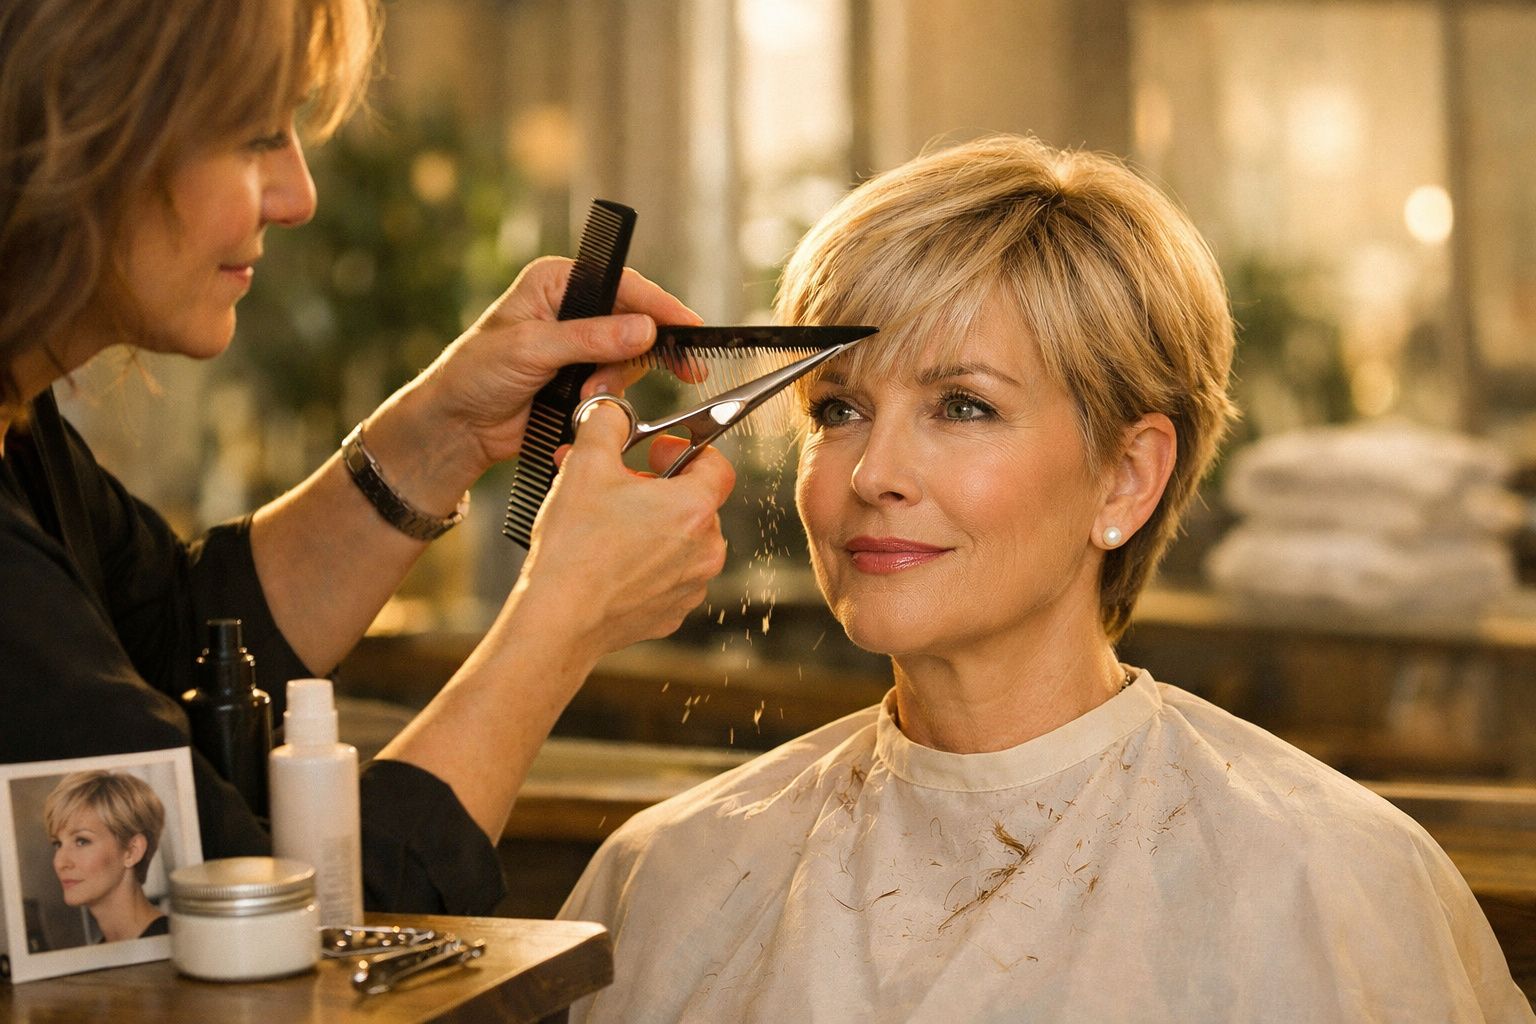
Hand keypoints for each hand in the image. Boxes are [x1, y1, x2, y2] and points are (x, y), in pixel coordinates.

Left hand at [411, 256, 702, 476]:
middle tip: (686, 370)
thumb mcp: (531, 348)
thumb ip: (590, 338)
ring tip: (587, 395)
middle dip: (647, 350)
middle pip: (636, 319)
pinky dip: (610, 397)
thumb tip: (644, 330)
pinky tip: (586, 404)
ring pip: (631, 356)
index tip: (688, 325)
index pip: (621, 284)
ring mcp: (582, 344)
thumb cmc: (476, 374)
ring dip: (618, 380)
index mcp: (556, 282)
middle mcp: (573, 307)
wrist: (459, 425)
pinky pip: (619, 383)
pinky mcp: (584, 376)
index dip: (658, 305)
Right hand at [511, 400, 734, 658]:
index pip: (717, 464)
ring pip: (681, 540)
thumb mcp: (585, 465)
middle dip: (657, 487)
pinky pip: (668, 575)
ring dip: (650, 524)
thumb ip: (606, 425)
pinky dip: (645, 562)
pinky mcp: (671, 613)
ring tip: (607, 521)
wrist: (557, 620)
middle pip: (695, 503)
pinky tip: (609, 559)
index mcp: (694, 508)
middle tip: (618, 484)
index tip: (657, 450)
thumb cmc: (574, 547)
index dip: (686, 449)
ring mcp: (691, 586)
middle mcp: (705, 550)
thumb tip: (612, 411)